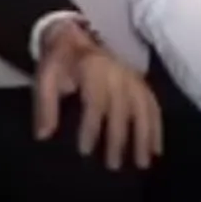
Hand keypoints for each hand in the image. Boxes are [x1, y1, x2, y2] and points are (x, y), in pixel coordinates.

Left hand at [33, 20, 161, 169]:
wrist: (75, 36)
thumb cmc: (60, 61)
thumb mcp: (45, 77)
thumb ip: (45, 106)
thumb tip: (43, 136)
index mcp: (93, 68)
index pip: (95, 101)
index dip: (91, 126)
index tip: (85, 151)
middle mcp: (118, 72)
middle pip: (121, 108)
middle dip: (118, 139)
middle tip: (113, 166)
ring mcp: (132, 77)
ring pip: (142, 109)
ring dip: (144, 137)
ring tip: (141, 163)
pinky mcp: (140, 82)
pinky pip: (153, 106)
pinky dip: (156, 128)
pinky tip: (156, 150)